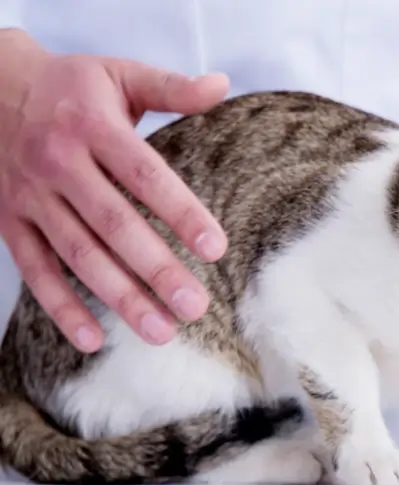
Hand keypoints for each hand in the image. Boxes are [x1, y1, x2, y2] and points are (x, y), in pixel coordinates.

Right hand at [0, 30, 229, 352]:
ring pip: (78, 255)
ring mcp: (31, 197)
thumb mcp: (118, 73)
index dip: (180, 212)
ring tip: (161, 331)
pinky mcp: (10, 222)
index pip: (144, 175)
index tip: (216, 248)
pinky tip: (93, 340)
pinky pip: (35, 270)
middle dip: (155, 269)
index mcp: (93, 127)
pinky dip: (60, 307)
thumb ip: (170, 87)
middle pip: (113, 225)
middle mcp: (59, 164)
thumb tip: (222, 84)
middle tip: (195, 305)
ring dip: (119, 297)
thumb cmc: (70, 86)